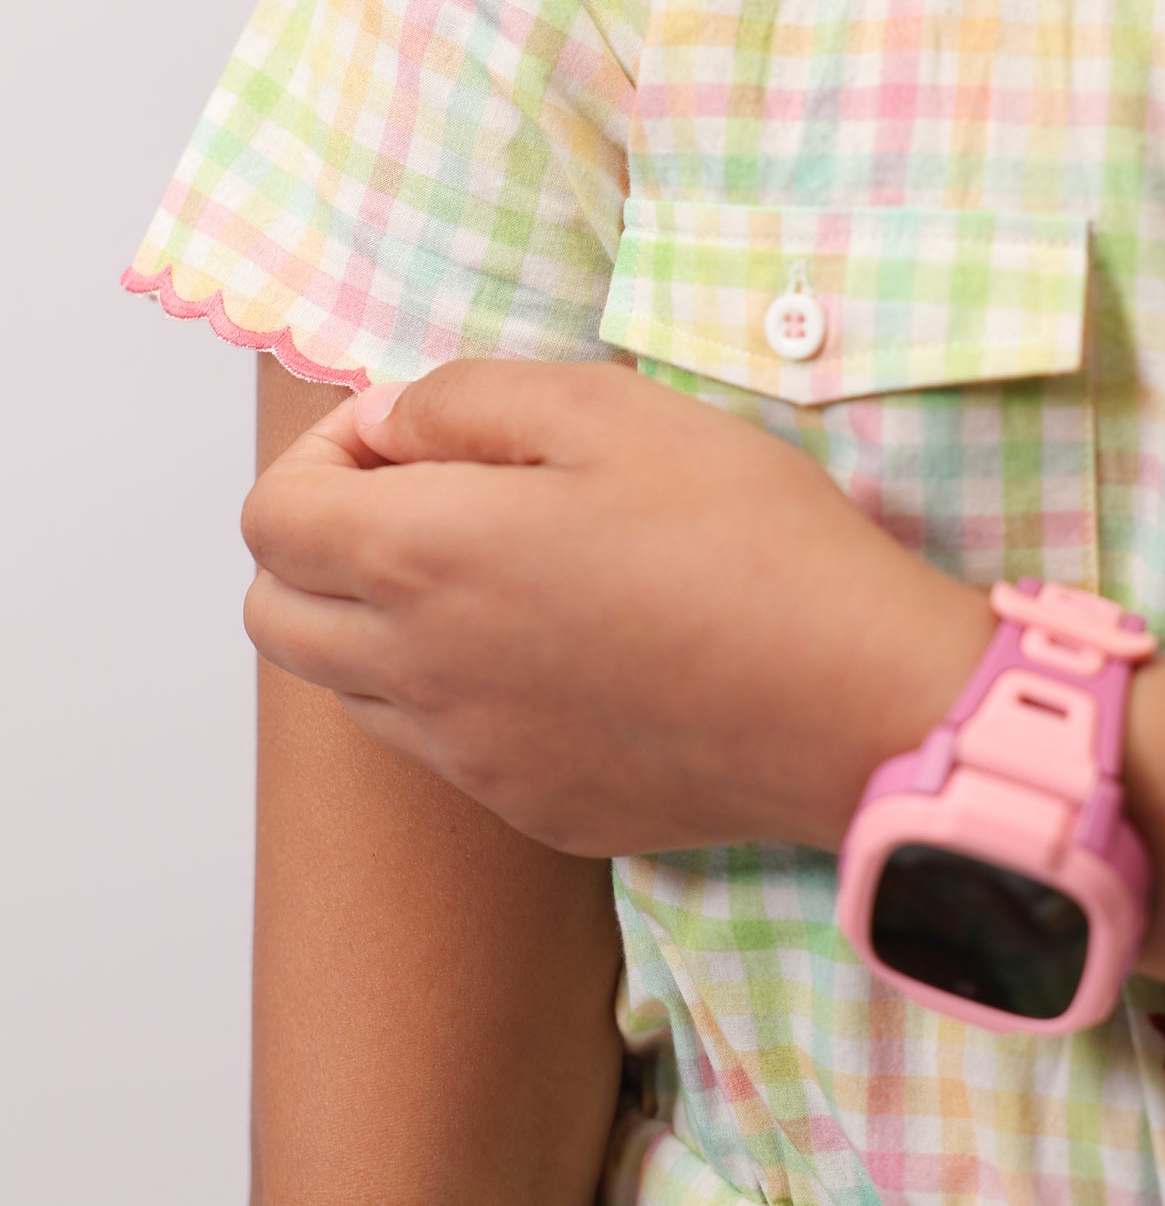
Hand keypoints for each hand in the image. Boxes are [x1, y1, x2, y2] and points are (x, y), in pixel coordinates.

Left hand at [240, 360, 992, 855]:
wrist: (853, 700)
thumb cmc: (744, 537)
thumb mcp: (608, 409)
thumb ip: (464, 399)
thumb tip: (387, 424)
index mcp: (420, 558)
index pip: (270, 518)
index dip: (319, 457)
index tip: (408, 438)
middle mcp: (417, 672)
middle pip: (276, 614)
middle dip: (318, 541)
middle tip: (424, 497)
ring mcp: (469, 757)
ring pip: (347, 689)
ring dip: (373, 619)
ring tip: (491, 571)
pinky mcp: (530, 806)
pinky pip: (439, 747)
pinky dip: (451, 690)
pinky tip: (556, 650)